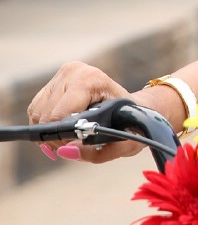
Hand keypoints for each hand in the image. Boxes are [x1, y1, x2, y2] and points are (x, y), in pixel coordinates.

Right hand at [27, 63, 179, 162]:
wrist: (135, 107)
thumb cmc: (131, 125)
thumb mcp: (124, 145)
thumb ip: (96, 153)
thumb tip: (65, 151)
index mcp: (92, 79)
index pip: (59, 115)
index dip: (61, 138)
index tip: (73, 145)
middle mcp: (75, 71)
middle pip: (45, 115)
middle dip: (54, 137)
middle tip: (71, 146)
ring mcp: (64, 73)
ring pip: (37, 112)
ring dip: (47, 131)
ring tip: (68, 138)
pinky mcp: (55, 80)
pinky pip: (36, 108)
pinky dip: (43, 123)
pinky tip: (61, 129)